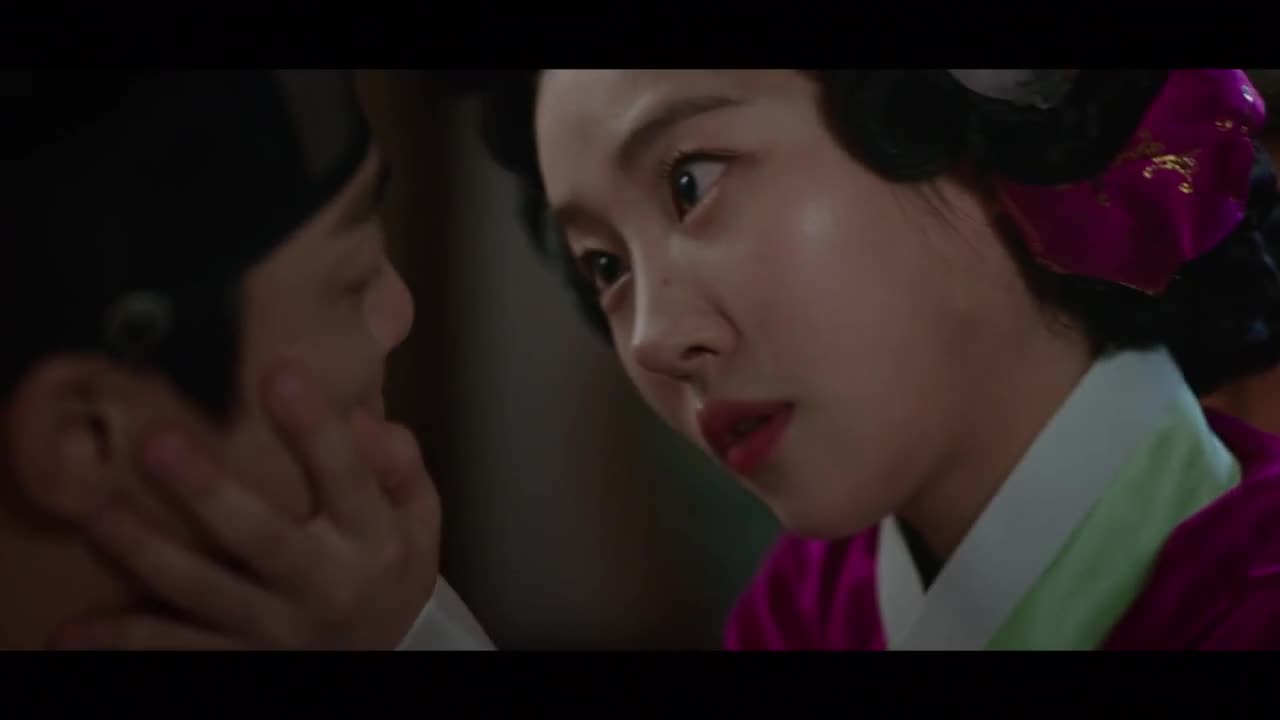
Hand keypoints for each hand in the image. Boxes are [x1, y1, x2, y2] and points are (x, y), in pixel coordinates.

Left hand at [49, 366, 440, 649]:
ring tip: (100, 516)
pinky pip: (179, 652)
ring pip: (207, 594)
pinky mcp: (241, 659)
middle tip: (159, 445)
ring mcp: (277, 629)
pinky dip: (126, 641)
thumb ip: (399, 466)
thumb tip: (365, 417)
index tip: (280, 373)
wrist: (388, 656)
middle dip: (211, 495)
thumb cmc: (391, 570)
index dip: (315, 428)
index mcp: (373, 540)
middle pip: (265, 539)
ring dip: (151, 557)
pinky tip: (75, 629)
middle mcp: (325, 585)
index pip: (348, 477)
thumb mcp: (421, 518)